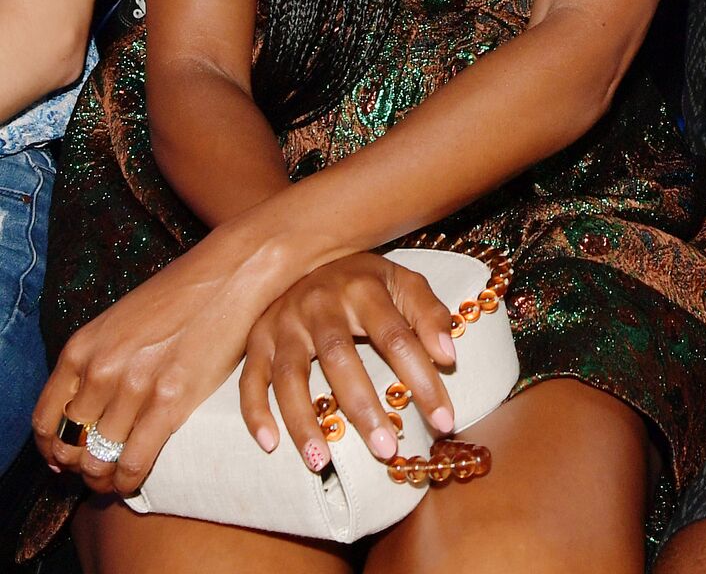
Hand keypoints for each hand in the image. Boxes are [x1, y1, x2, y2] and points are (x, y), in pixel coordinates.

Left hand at [32, 230, 278, 496]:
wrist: (234, 271)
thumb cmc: (184, 293)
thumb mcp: (123, 320)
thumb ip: (100, 358)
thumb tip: (88, 405)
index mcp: (82, 348)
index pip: (45, 421)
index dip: (53, 450)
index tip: (68, 458)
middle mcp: (101, 369)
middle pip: (71, 446)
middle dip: (81, 466)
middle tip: (100, 469)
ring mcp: (135, 385)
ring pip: (98, 460)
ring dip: (104, 478)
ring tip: (118, 478)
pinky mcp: (171, 400)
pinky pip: (132, 463)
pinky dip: (128, 481)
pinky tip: (135, 480)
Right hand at [240, 254, 456, 471]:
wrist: (306, 251)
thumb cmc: (364, 280)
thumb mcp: (404, 283)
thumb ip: (430, 315)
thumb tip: (448, 356)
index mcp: (363, 287)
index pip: (398, 338)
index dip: (423, 380)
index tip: (443, 421)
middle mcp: (320, 303)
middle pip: (341, 358)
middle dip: (364, 407)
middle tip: (385, 449)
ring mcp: (284, 322)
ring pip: (291, 375)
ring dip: (304, 420)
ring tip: (321, 461)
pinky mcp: (257, 339)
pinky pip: (250, 379)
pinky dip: (256, 413)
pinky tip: (271, 444)